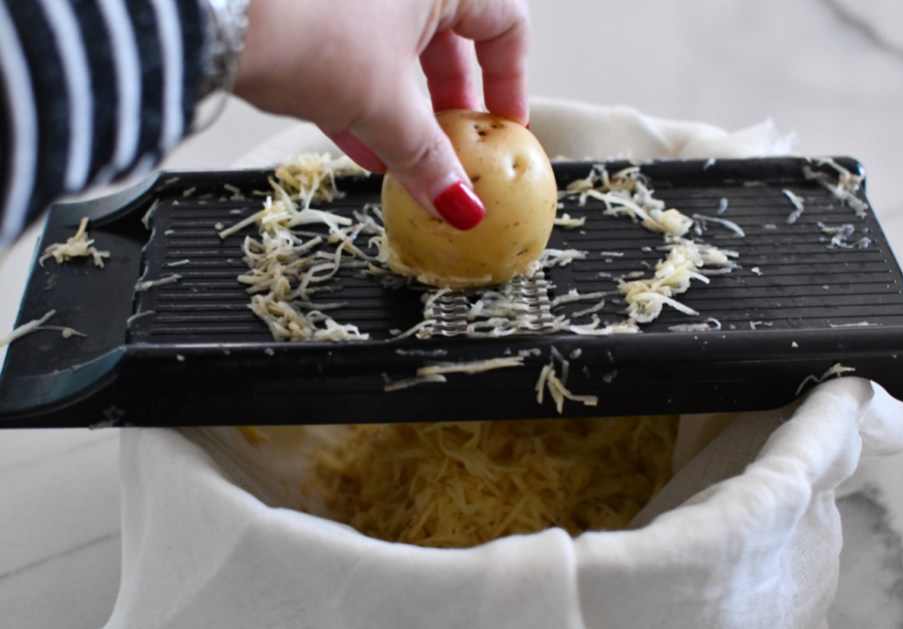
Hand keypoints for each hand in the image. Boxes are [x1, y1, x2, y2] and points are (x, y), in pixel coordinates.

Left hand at [234, 0, 529, 229]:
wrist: (208, 9)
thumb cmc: (305, 25)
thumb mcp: (384, 106)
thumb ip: (429, 160)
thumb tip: (458, 202)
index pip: (506, 25)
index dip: (511, 84)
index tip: (502, 128)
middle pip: (451, 37)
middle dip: (451, 102)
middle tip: (454, 147)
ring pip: (399, 46)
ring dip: (405, 106)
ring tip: (405, 157)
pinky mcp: (313, 5)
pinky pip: (355, 48)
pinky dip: (362, 94)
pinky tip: (359, 142)